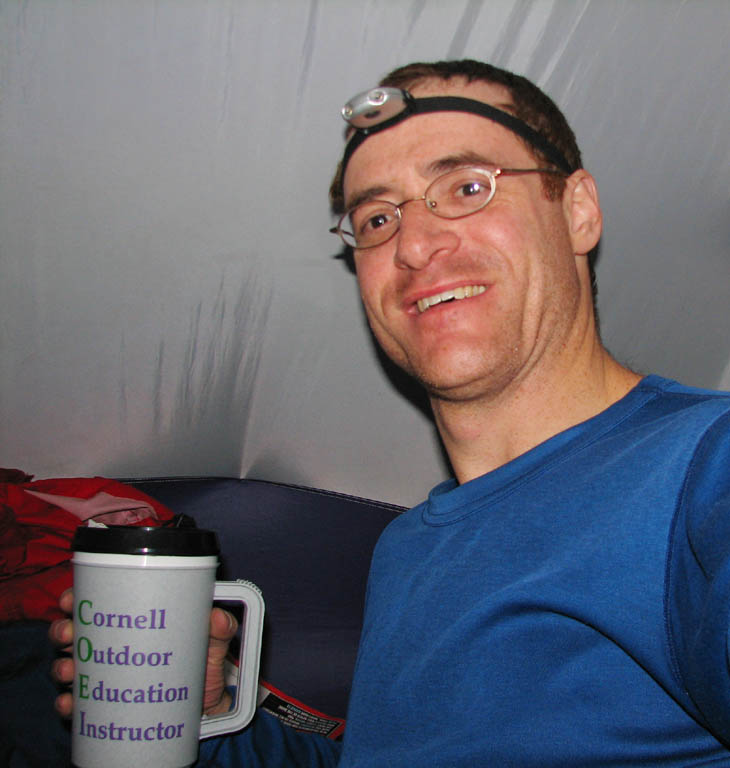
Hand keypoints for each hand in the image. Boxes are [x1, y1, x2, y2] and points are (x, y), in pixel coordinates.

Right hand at [49, 589, 238, 716]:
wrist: (208, 706)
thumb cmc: (204, 663)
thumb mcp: (214, 641)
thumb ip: (221, 627)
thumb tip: (217, 617)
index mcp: (133, 620)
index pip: (99, 602)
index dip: (77, 597)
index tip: (70, 599)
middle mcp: (115, 644)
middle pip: (75, 632)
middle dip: (64, 629)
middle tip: (68, 633)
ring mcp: (108, 675)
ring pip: (71, 665)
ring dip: (62, 666)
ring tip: (69, 669)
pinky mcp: (108, 704)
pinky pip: (80, 704)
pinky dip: (70, 704)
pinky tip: (70, 703)